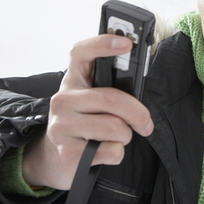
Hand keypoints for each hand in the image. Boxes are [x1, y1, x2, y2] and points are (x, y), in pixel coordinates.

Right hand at [22, 34, 153, 189]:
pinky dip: (117, 153)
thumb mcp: (94, 102)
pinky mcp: (68, 153)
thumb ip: (112, 89)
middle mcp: (62, 100)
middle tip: (145, 124)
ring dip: (125, 136)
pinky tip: (103, 151)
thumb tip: (138, 79)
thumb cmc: (86, 124)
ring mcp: (62, 127)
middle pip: (112, 99)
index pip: (82, 53)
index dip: (104, 44)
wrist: (57, 159)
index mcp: (73, 81)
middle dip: (138, 114)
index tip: (127, 43)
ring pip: (116, 128)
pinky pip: (112, 151)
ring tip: (114, 137)